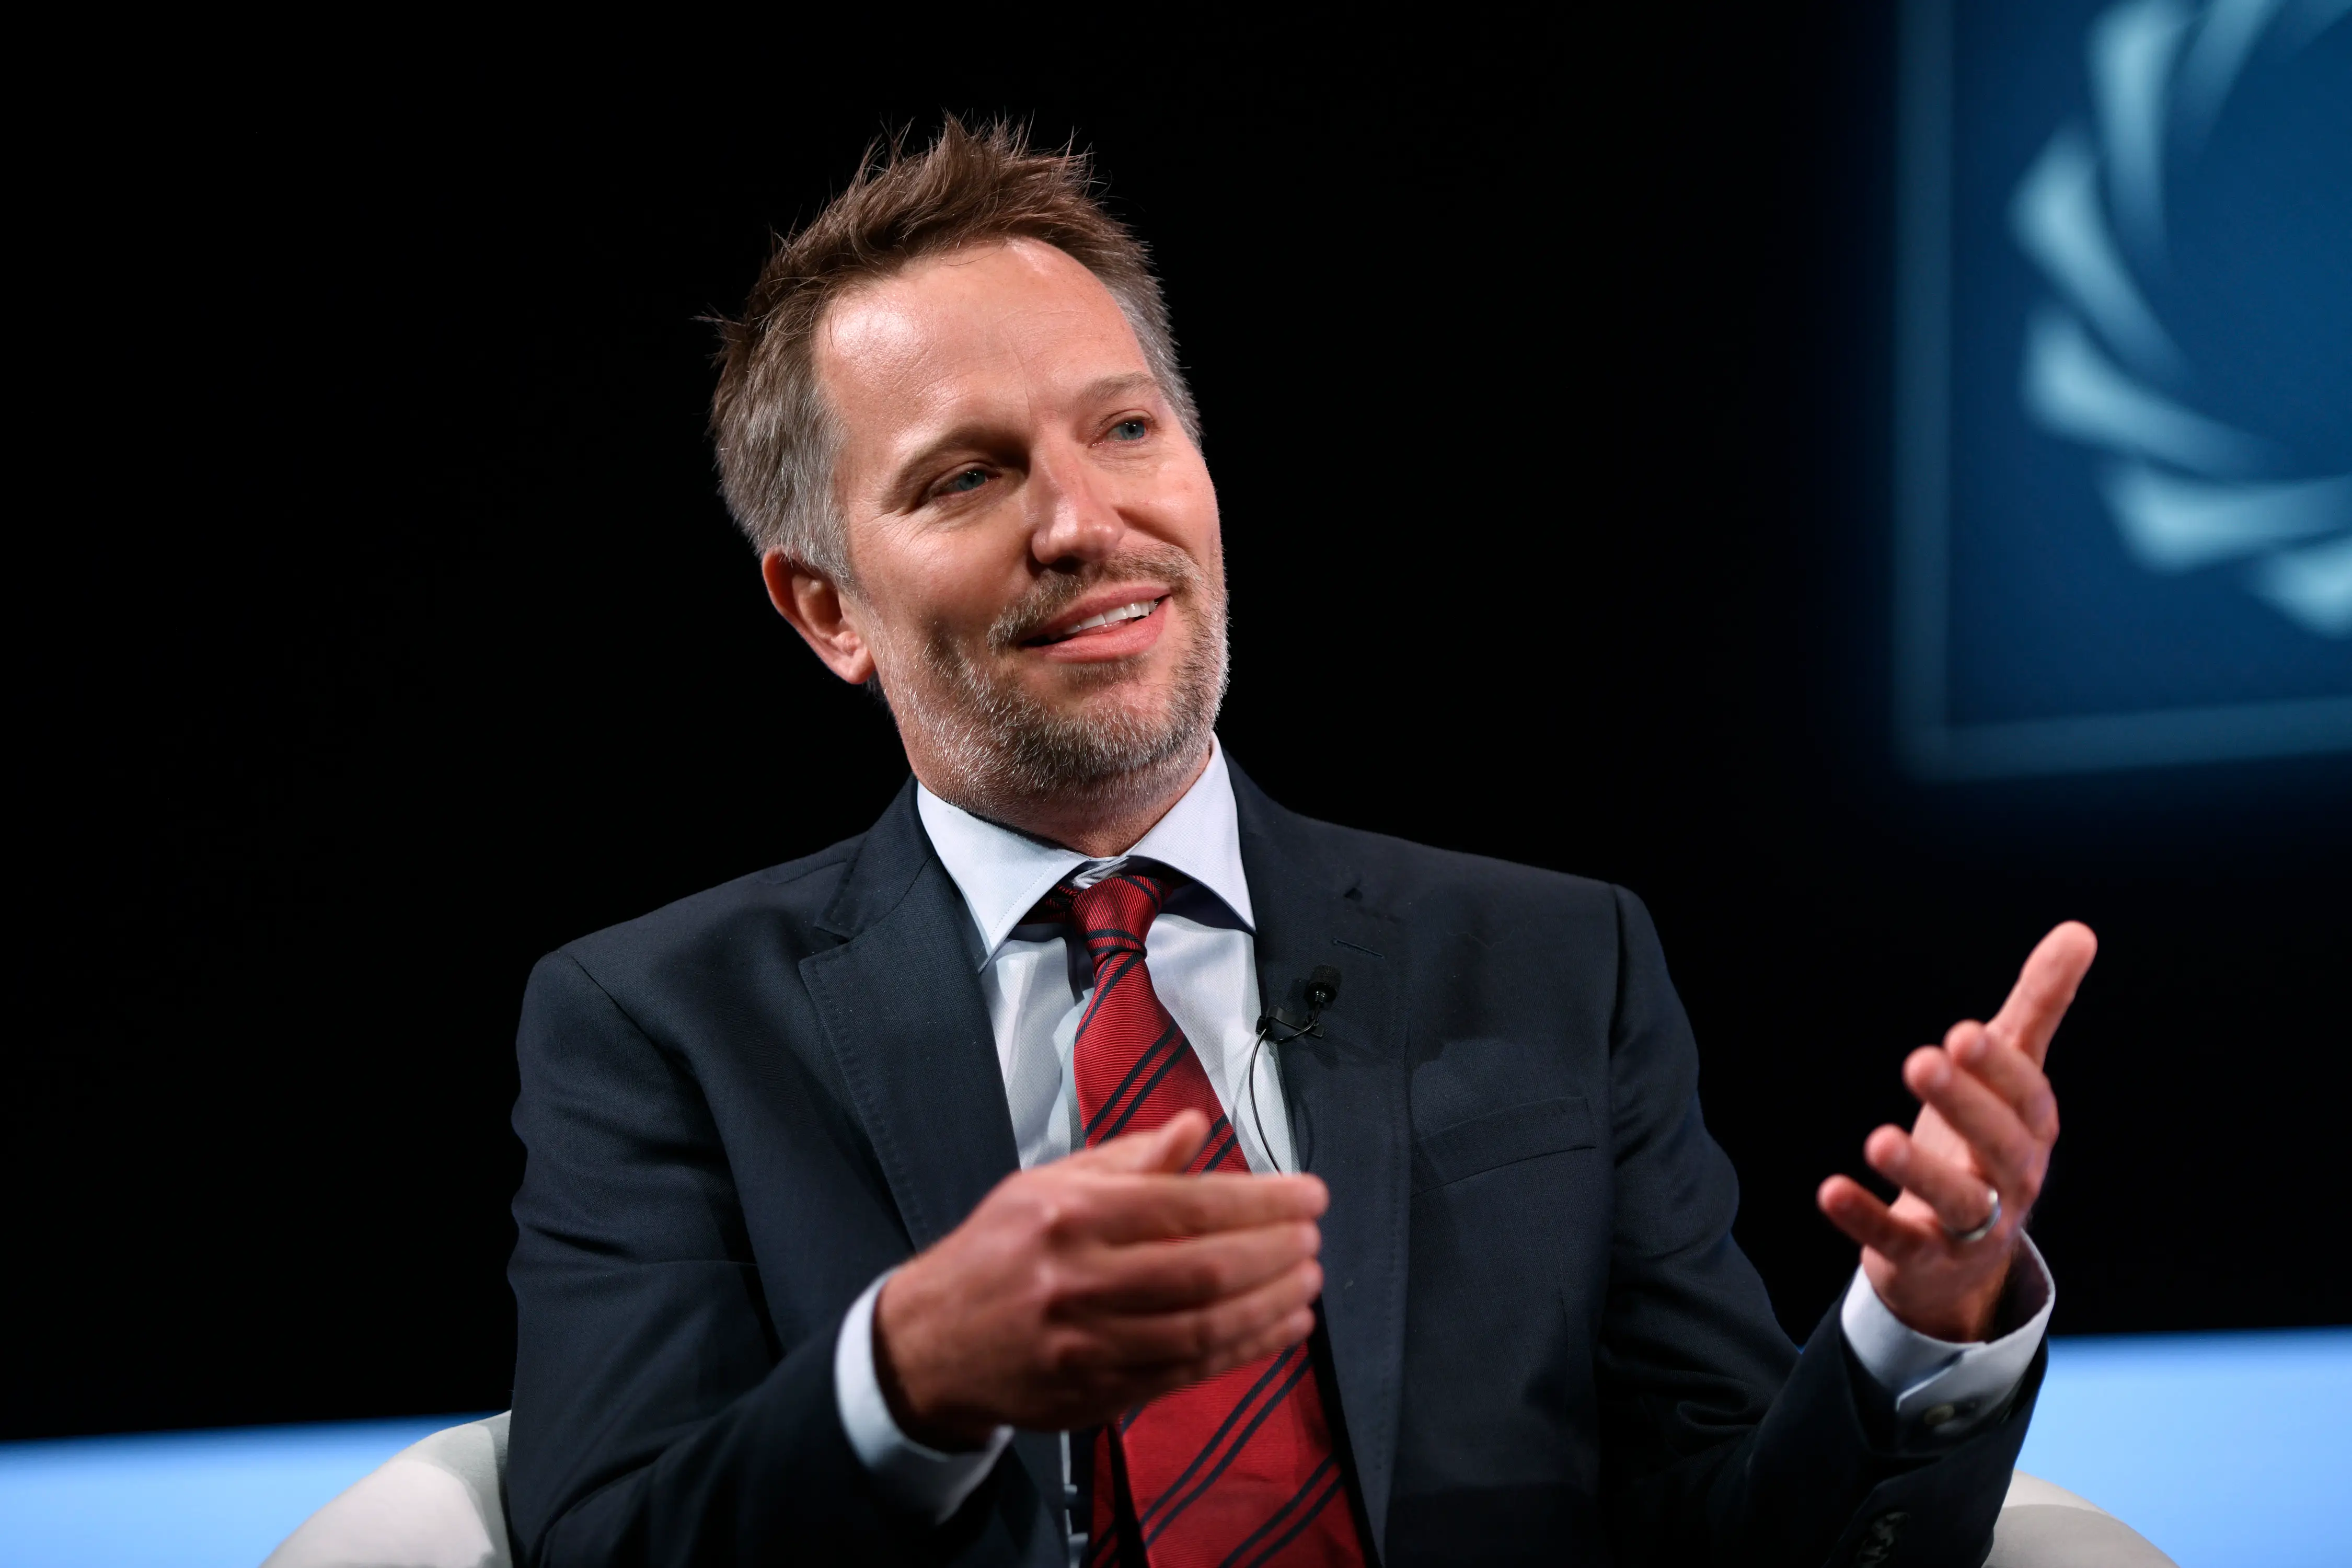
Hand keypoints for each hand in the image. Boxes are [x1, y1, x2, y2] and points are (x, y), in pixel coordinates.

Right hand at [871, 1109, 1326, 1447]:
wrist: (932, 1342)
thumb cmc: (1001, 1250)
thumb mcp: (1048, 1183)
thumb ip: (1129, 1160)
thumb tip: (1195, 1127)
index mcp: (1070, 1215)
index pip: (1185, 1204)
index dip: (1260, 1202)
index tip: (1309, 1196)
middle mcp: (1078, 1280)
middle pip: (1203, 1270)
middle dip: (1274, 1254)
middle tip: (1313, 1239)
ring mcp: (1087, 1345)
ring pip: (1203, 1329)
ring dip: (1270, 1305)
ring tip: (1309, 1282)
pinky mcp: (1097, 1393)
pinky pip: (1188, 1372)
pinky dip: (1245, 1349)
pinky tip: (1281, 1327)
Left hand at [1816, 921, 2095, 1342]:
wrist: (1959, 1254)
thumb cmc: (1982, 1143)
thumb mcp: (2008, 1075)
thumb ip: (2038, 1007)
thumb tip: (2079, 931)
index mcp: (2030, 1132)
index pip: (2026, 1099)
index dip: (1999, 1070)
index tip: (1963, 1033)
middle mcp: (2011, 1181)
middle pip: (2000, 1147)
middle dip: (1965, 1105)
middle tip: (1921, 1060)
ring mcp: (1972, 1227)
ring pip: (1958, 1202)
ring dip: (1919, 1170)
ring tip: (1877, 1138)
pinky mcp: (1923, 1258)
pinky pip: (1898, 1241)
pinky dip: (1866, 1219)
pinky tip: (1829, 1191)